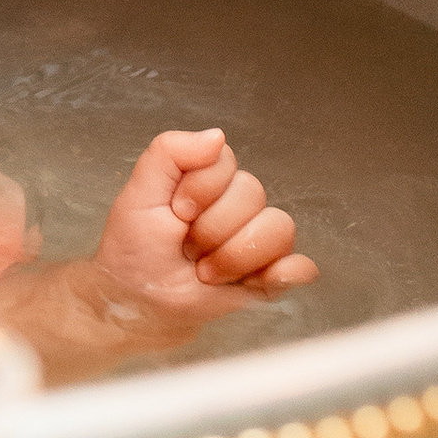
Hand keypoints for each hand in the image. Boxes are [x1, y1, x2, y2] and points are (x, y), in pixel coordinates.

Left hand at [95, 128, 313, 330]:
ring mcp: (259, 240)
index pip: (227, 163)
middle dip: (210, 229)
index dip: (199, 191)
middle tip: (186, 248)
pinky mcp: (272, 275)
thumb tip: (217, 135)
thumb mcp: (139, 193)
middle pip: (252, 194)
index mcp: (211, 180)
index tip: (175, 212)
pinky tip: (253, 283)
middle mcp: (240, 204)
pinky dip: (285, 273)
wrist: (140, 301)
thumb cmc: (136, 248)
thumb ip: (169, 152)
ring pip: (278, 228)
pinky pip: (301, 266)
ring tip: (205, 272)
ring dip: (234, 257)